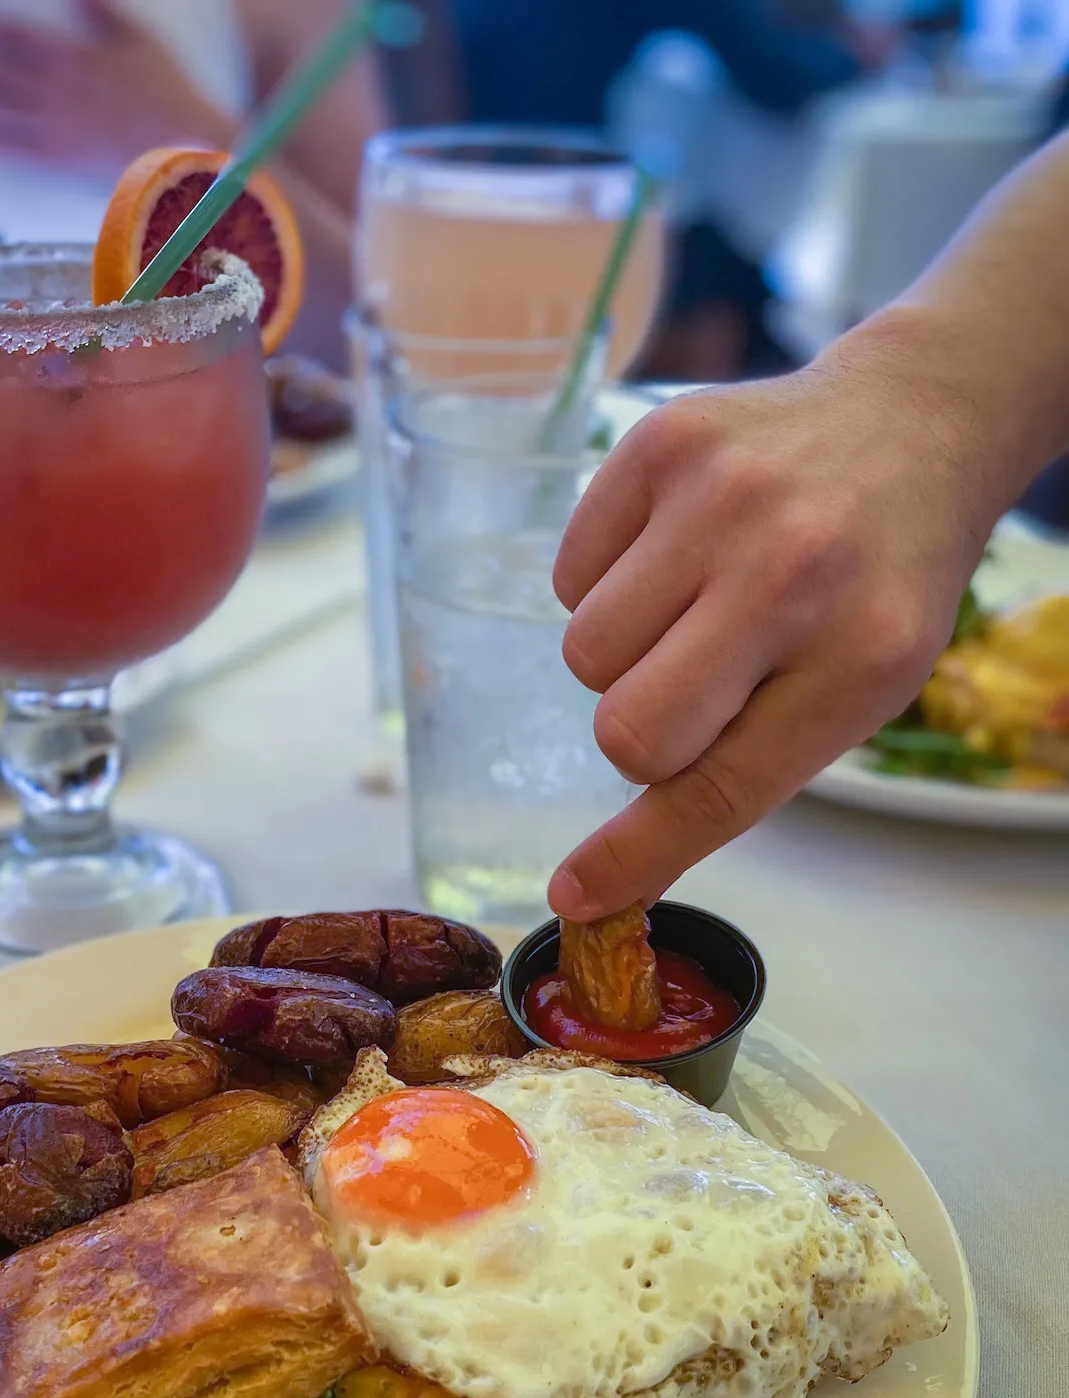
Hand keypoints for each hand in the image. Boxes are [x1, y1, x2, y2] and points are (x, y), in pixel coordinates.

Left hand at [0, 0, 231, 173]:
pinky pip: (25, 154)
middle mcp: (59, 91)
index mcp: (73, 55)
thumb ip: (99, 11)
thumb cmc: (168, 89)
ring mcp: (61, 128)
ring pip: (3, 114)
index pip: (14, 36)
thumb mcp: (138, 37)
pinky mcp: (69, 161)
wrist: (188, 145)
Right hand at [548, 336, 994, 921]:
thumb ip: (734, 778)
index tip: (576, 893)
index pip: (716, 789)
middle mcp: (791, 570)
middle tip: (699, 685)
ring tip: (693, 606)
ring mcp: (720, 496)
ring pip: (582, 655)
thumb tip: (597, 883)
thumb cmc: (872, 584)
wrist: (910, 423)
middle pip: (627, 730)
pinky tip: (674, 551)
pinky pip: (567, 575)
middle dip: (644, 731)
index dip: (636, 853)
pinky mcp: (659, 444)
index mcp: (859, 657)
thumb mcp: (849, 691)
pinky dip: (605, 583)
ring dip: (623, 656)